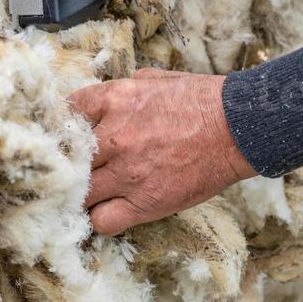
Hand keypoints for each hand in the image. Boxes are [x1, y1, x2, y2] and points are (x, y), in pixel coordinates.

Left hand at [69, 70, 256, 235]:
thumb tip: (109, 98)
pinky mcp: (145, 202)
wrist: (239, 128)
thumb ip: (126, 89)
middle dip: (68, 165)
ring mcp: (128, 172)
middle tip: (74, 171)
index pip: (66, 113)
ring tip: (90, 196)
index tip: (67, 137)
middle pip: (67, 159)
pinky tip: (109, 211)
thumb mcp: (157, 80)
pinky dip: (102, 219)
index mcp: (115, 99)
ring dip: (82, 196)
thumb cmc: (203, 100)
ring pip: (80, 194)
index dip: (63, 128)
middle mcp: (114, 136)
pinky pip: (104, 221)